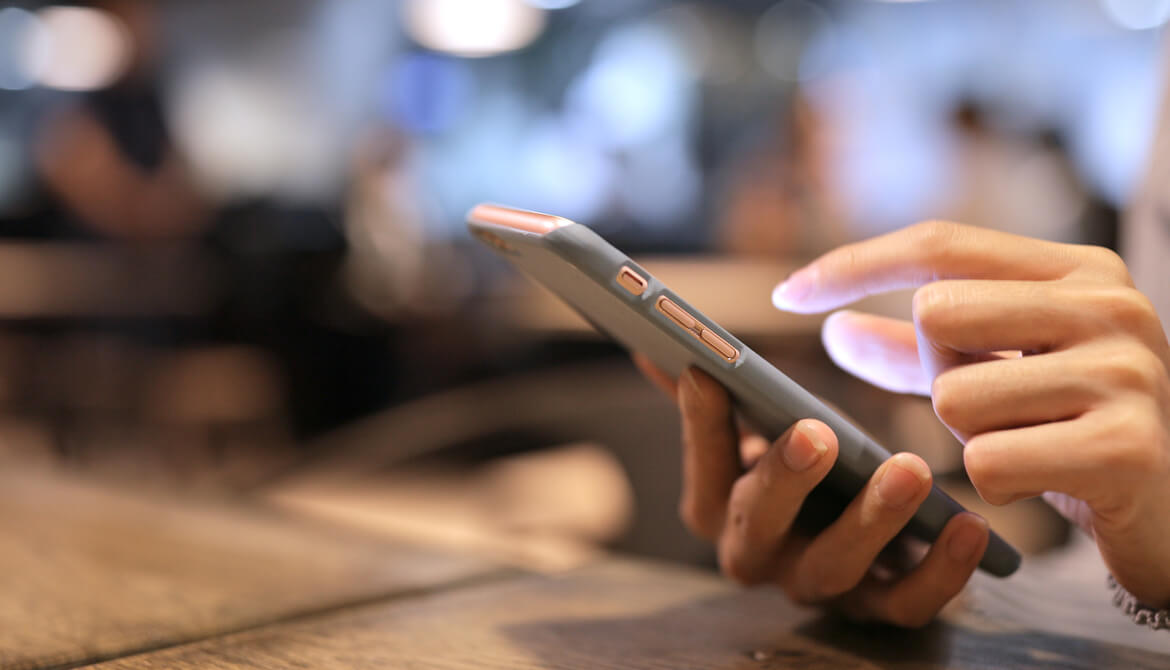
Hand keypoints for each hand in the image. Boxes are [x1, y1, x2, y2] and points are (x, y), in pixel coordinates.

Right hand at [634, 354, 990, 626]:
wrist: (866, 541)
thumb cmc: (805, 472)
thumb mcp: (757, 433)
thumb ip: (719, 397)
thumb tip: (656, 346)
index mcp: (720, 506)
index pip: (702, 466)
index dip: (701, 424)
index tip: (707, 371)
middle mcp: (759, 554)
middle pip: (757, 526)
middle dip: (782, 479)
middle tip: (814, 432)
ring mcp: (819, 586)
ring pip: (834, 567)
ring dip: (871, 521)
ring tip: (911, 469)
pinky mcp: (880, 608)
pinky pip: (908, 605)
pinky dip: (940, 572)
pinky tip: (971, 524)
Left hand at [773, 221, 1169, 605]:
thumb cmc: (1070, 430)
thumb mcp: (995, 372)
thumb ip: (915, 349)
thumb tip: (830, 328)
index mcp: (1079, 269)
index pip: (939, 244)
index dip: (854, 264)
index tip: (786, 294)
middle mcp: (1111, 305)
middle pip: (937, 314)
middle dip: (936, 372)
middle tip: (992, 405)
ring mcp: (1127, 374)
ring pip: (954, 397)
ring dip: (968, 437)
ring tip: (1029, 444)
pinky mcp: (1126, 449)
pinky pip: (988, 464)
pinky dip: (996, 485)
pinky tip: (1045, 482)